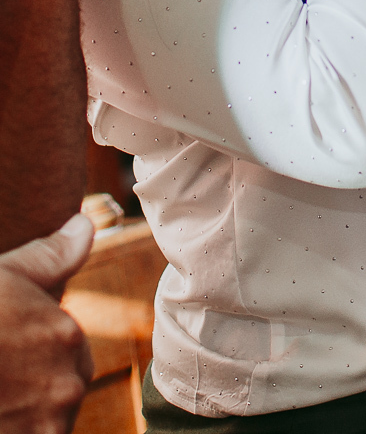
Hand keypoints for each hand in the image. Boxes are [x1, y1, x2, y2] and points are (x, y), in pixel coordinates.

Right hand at [0, 213, 93, 432]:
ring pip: (47, 421)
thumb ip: (52, 255)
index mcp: (66, 337)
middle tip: (2, 375)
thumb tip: (85, 224)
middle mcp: (66, 383)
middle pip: (63, 390)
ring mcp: (46, 425)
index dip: (39, 352)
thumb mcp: (5, 275)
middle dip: (38, 386)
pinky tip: (2, 415)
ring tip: (0, 396)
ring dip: (26, 414)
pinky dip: (19, 428)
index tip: (8, 351)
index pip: (72, 351)